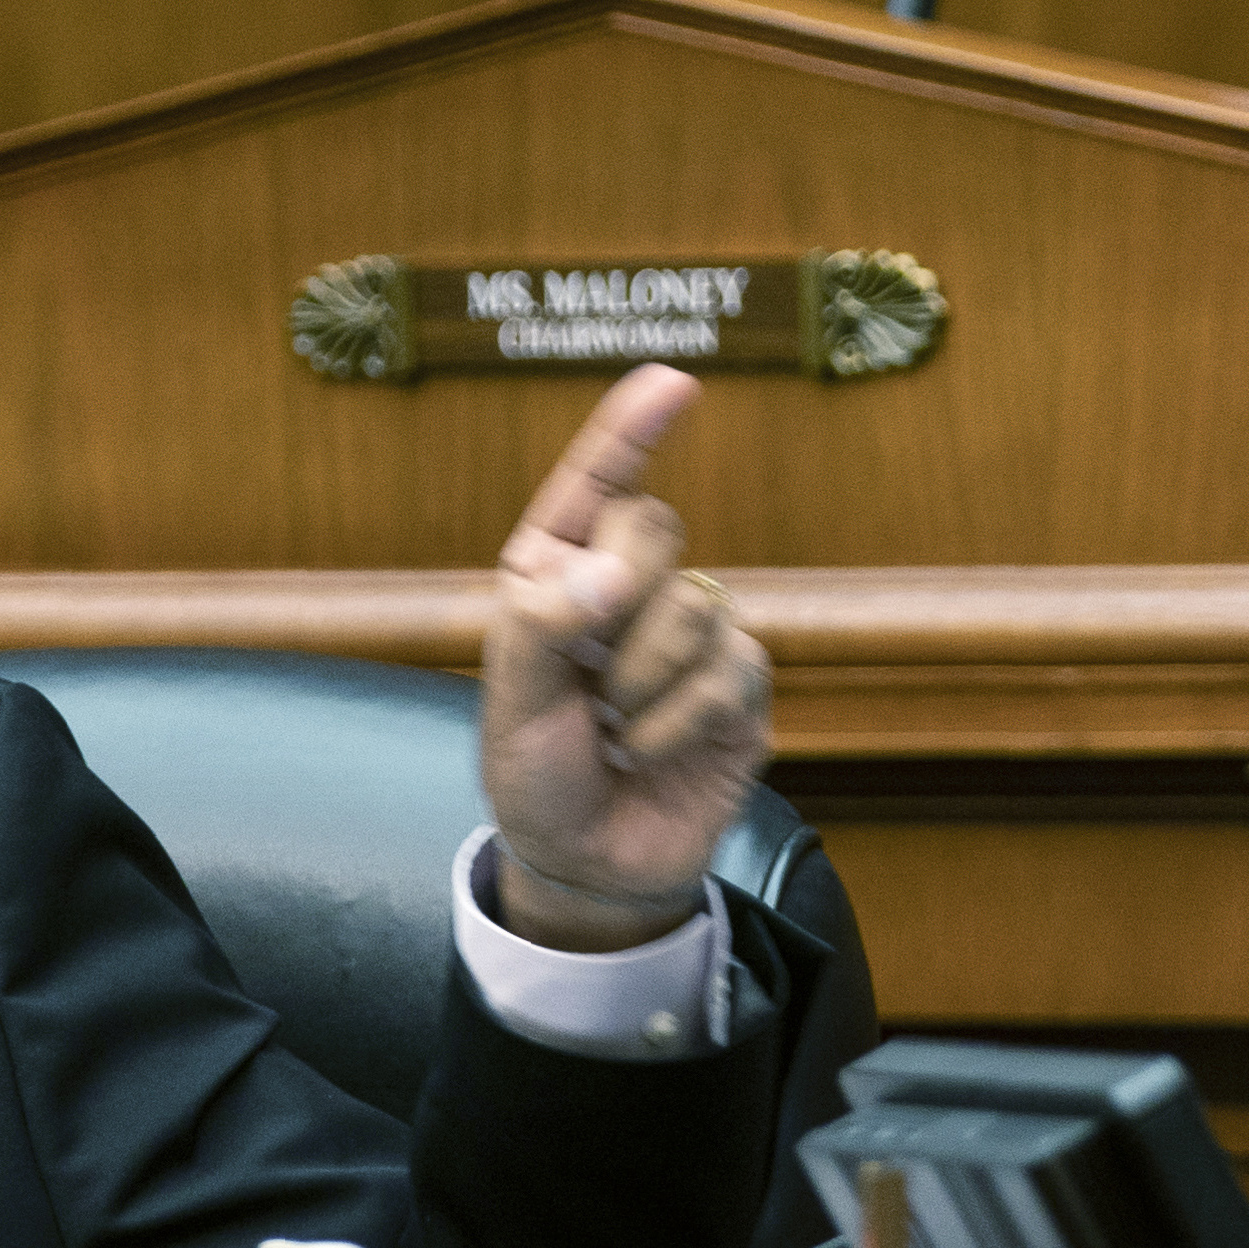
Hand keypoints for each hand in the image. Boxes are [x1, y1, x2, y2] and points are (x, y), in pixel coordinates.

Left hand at [480, 368, 773, 951]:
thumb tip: (611, 574)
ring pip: (693, 606)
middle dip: (618, 598)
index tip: (673, 382)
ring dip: (642, 685)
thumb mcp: (509, 704)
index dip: (631, 429)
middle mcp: (626, 586)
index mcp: (557, 570)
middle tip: (589, 676)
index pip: (594, 483)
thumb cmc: (535, 775)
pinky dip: (679, 722)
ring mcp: (690, 631)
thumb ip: (541, 623)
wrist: (590, 865)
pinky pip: (729, 669)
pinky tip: (653, 752)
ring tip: (616, 730)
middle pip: (652, 527)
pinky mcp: (739, 684)